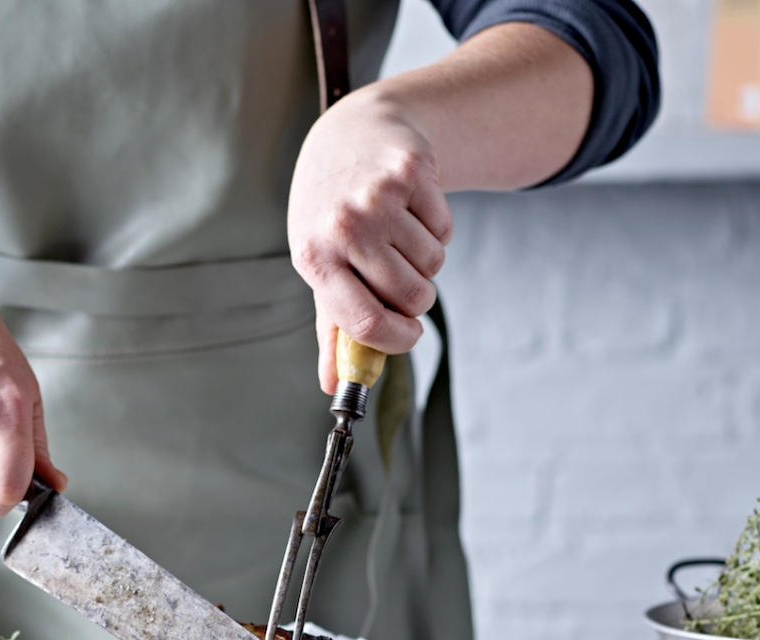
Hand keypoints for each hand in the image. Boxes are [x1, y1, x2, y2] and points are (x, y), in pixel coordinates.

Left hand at [288, 89, 450, 392]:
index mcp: (314, 258)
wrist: (348, 134)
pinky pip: (445, 229)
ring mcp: (378, 197)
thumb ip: (332, 327)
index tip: (408, 335)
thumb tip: (334, 385)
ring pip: (433, 264)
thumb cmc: (330, 214)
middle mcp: (343, 227)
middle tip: (404, 279)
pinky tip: (412, 210)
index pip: (365, 323)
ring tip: (401, 237)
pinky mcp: (411, 172)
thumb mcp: (320, 264)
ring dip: (427, 262)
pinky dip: (437, 229)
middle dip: (417, 299)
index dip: (397, 340)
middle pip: (409, 297)